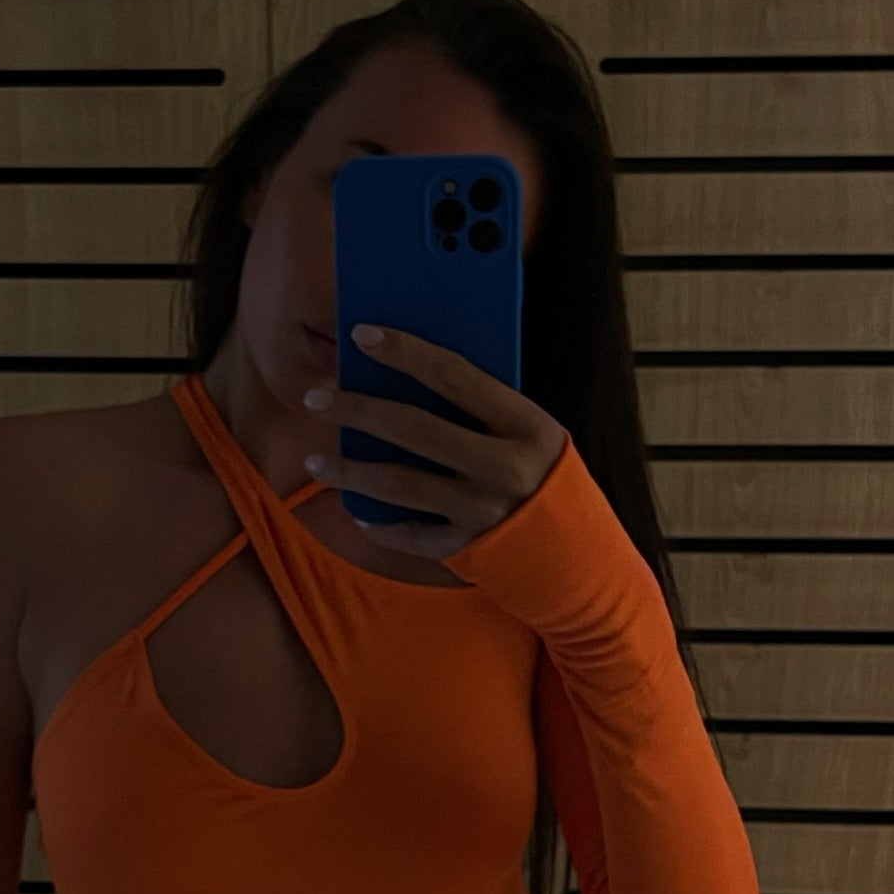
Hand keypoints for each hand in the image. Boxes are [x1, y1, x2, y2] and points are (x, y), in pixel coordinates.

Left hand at [302, 324, 567, 557]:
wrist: (579, 558)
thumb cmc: (548, 478)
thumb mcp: (533, 432)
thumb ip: (484, 408)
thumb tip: (407, 375)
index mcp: (527, 425)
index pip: (456, 376)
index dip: (406, 352)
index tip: (361, 335)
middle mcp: (505, 469)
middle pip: (414, 429)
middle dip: (357, 410)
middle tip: (315, 398)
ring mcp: (483, 513)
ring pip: (398, 485)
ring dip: (349, 472)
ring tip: (314, 459)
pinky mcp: (468, 549)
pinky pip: (409, 534)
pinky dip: (378, 522)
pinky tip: (355, 509)